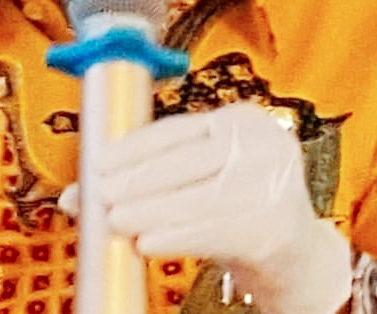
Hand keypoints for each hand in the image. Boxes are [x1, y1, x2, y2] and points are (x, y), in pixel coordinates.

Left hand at [95, 101, 350, 313]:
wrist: (299, 257)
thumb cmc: (241, 209)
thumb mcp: (203, 180)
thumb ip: (148, 178)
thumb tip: (77, 194)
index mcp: (241, 119)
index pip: (178, 129)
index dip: (133, 147)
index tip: (98, 162)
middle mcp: (262, 143)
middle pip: (184, 161)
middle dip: (135, 180)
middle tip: (98, 194)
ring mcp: (273, 183)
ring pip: (195, 197)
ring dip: (148, 210)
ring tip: (115, 220)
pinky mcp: (274, 226)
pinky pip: (212, 230)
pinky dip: (175, 236)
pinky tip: (147, 241)